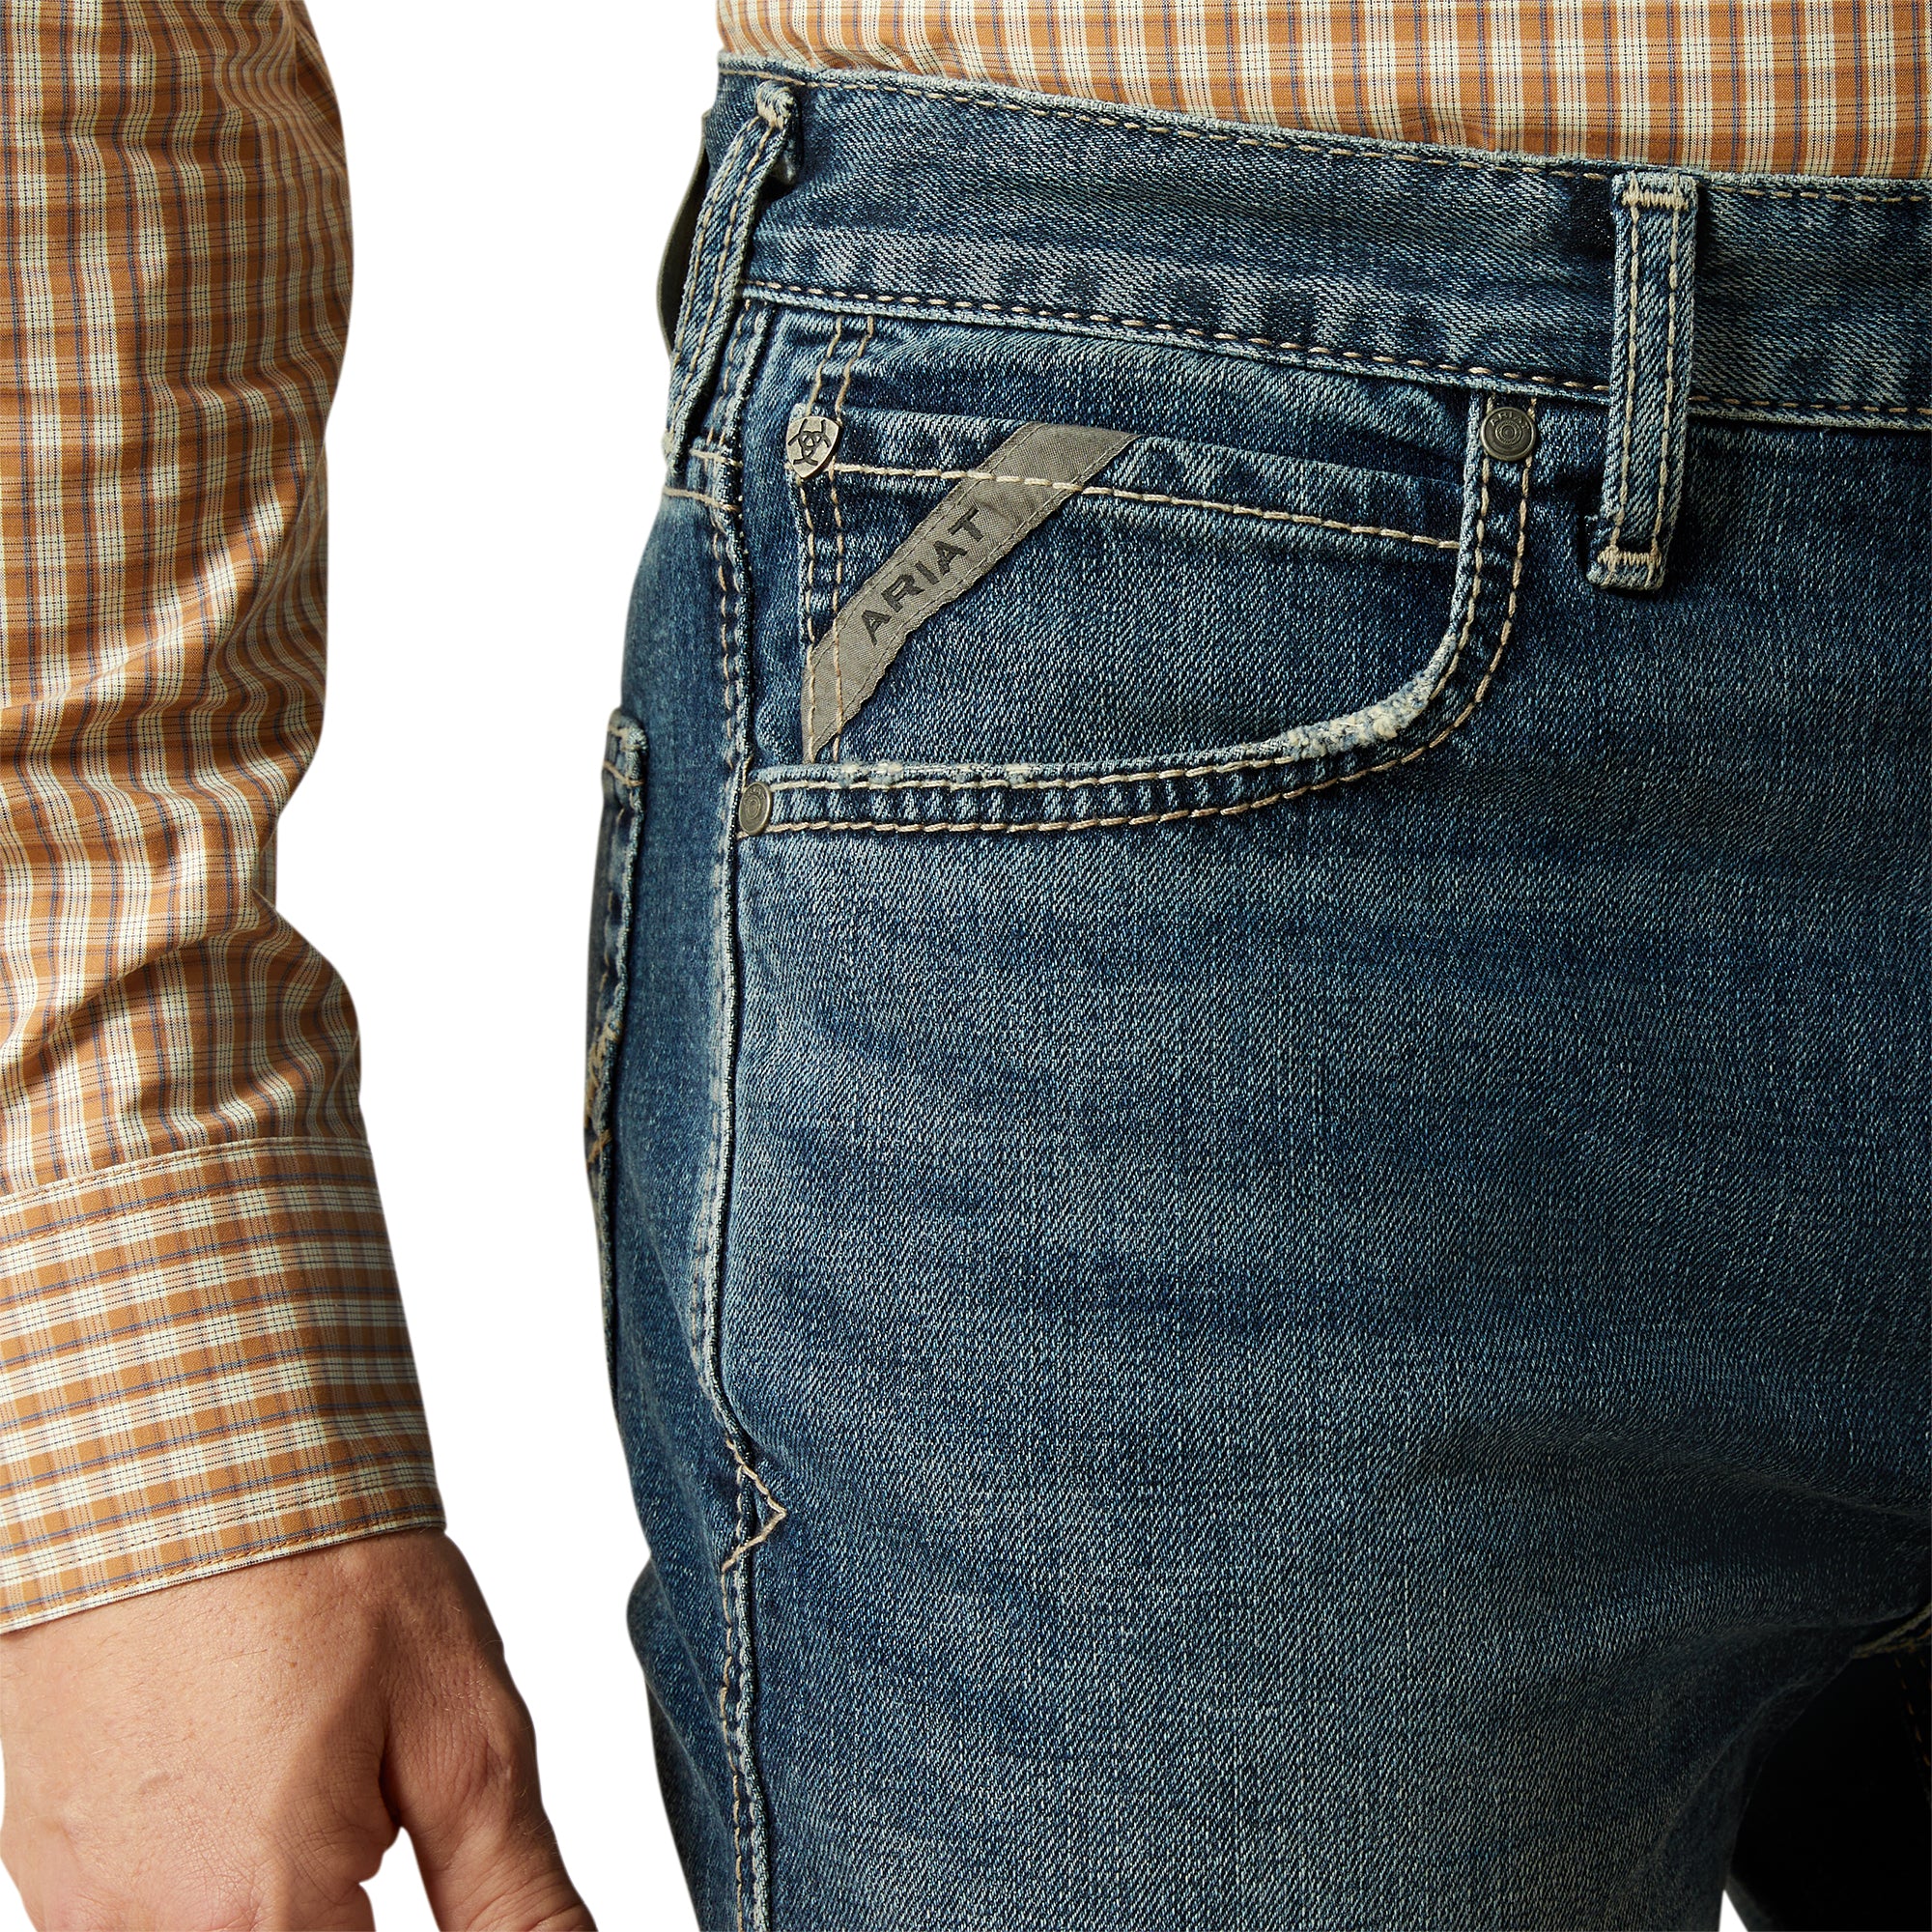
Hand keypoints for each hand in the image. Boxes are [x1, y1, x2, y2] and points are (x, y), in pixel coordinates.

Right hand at [0, 1529, 592, 1929]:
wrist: (181, 1452)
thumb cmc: (324, 1571)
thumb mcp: (465, 1736)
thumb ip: (513, 1895)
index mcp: (261, 1919)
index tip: (408, 1853)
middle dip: (342, 1911)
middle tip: (373, 1815)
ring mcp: (77, 1899)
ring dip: (275, 1901)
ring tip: (318, 1777)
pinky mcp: (41, 1851)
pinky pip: (127, 1916)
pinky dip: (201, 1879)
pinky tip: (244, 1784)